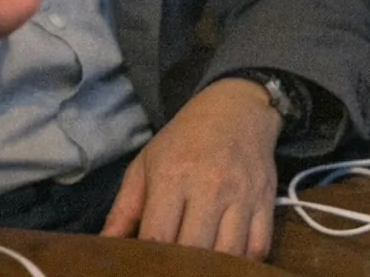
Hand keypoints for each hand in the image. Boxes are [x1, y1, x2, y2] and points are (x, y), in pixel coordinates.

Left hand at [101, 76, 280, 258]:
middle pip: (194, 251)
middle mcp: (210, 187)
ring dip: (212, 268)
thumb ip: (124, 209)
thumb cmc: (183, 140)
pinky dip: (243, 262)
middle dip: (179, 268)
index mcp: (173, 176)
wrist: (236, 109)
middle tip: (171, 268)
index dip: (149, 261)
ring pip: (229, 254)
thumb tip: (103, 246)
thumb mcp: (146, 164)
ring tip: (198, 268)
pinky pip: (259, 247)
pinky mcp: (266, 201)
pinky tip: (227, 262)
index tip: (144, 267)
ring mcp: (242, 195)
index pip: (158, 236)